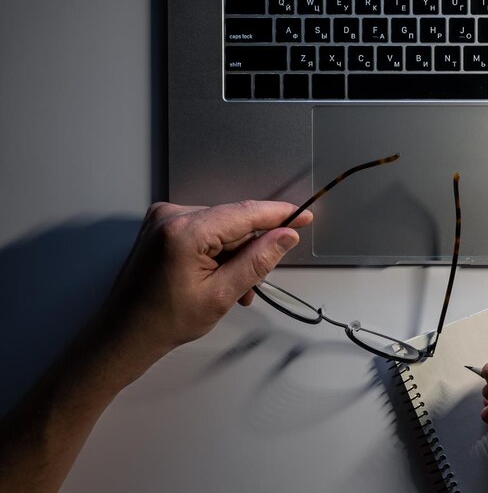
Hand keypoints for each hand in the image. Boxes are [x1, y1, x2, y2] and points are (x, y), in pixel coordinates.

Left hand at [100, 200, 312, 379]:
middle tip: (254, 283)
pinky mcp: (161, 226)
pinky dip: (217, 251)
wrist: (123, 335)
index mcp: (185, 231)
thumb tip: (285, 236)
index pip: (245, 213)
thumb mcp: (222, 295)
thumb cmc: (163, 321)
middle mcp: (171, 216)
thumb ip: (258, 260)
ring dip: (234, 255)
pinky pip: (205, 230)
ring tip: (232, 288)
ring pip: (222, 228)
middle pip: (234, 222)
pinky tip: (217, 276)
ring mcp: (163, 218)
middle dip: (250, 249)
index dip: (279, 215)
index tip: (303, 216)